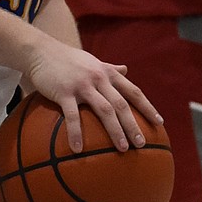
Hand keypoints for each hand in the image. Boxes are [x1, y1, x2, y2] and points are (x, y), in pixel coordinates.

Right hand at [25, 41, 161, 152]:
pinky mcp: (64, 92)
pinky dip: (76, 133)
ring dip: (115, 131)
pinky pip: (73, 116)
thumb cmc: (69, 59)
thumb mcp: (93, 61)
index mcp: (108, 74)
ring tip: (122, 149)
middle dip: (133, 125)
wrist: (41, 51)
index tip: (159, 122)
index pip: (134, 92)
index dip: (148, 107)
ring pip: (104, 110)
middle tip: (141, 144)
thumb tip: (127, 69)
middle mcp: (99, 78)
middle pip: (122, 105)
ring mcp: (82, 85)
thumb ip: (111, 68)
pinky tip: (78, 150)